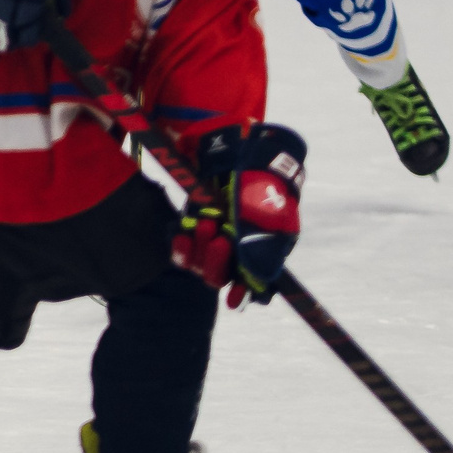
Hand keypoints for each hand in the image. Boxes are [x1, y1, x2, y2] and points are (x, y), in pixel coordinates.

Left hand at [174, 123, 305, 306]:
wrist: (243, 152)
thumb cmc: (263, 185)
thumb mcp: (271, 217)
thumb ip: (265, 252)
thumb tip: (257, 287)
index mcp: (262, 252)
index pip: (251, 285)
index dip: (240, 294)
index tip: (233, 301)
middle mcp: (237, 251)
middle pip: (219, 278)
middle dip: (218, 263)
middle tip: (221, 238)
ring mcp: (214, 238)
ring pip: (200, 265)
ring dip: (201, 250)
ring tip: (207, 223)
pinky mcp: (194, 226)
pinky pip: (183, 250)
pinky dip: (181, 247)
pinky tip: (181, 235)